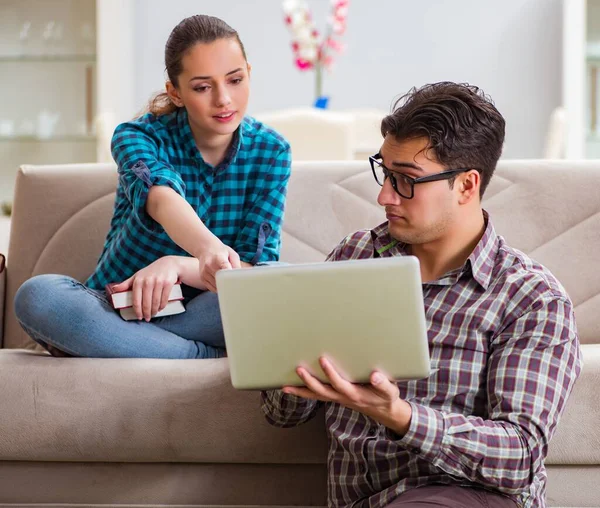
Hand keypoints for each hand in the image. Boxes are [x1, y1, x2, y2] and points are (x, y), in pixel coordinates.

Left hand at [110, 256, 178, 321]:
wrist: (168, 264)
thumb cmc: (151, 271)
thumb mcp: (138, 276)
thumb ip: (126, 283)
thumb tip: (114, 289)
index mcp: (138, 281)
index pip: (136, 300)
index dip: (137, 311)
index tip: (139, 317)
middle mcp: (147, 281)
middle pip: (146, 303)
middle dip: (147, 313)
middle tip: (147, 318)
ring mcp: (158, 282)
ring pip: (155, 302)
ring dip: (154, 311)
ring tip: (153, 314)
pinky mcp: (168, 283)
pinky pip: (164, 299)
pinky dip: (162, 306)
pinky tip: (160, 308)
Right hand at [197, 240, 240, 291]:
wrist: (205, 248)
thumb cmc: (221, 251)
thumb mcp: (232, 254)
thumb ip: (237, 265)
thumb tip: (241, 277)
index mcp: (218, 258)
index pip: (225, 267)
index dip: (231, 275)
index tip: (236, 280)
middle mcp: (209, 266)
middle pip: (221, 280)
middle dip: (230, 284)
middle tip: (237, 285)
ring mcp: (204, 273)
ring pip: (218, 286)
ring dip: (224, 286)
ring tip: (227, 279)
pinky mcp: (202, 278)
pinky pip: (213, 289)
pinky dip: (219, 288)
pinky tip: (221, 282)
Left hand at [283, 357, 412, 435]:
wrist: (383, 410)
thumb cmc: (385, 397)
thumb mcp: (389, 391)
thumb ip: (383, 384)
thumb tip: (375, 376)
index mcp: (355, 394)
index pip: (339, 384)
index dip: (330, 373)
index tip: (322, 359)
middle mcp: (342, 398)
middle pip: (322, 391)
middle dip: (310, 381)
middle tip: (299, 369)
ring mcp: (336, 398)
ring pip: (315, 395)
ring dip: (301, 390)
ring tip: (286, 386)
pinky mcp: (334, 396)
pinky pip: (315, 396)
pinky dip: (302, 393)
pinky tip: (289, 388)